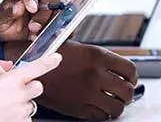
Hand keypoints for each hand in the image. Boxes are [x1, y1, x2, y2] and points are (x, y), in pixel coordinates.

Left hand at [0, 0, 65, 40]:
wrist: (12, 36)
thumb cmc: (5, 22)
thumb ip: (7, 12)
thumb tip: (18, 7)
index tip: (31, 8)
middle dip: (44, 11)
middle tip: (34, 27)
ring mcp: (55, 3)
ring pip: (62, 5)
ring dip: (54, 21)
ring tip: (42, 34)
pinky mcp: (62, 16)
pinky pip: (69, 19)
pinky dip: (65, 27)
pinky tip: (58, 36)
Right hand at [0, 54, 61, 121]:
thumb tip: (4, 66)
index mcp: (9, 82)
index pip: (36, 68)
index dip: (49, 61)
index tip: (56, 58)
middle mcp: (19, 97)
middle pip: (37, 87)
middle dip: (29, 85)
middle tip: (12, 88)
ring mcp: (20, 113)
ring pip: (30, 103)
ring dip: (21, 101)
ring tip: (2, 104)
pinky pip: (25, 117)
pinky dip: (18, 115)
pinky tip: (3, 113)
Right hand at [6, 40, 137, 120]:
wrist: (28, 67)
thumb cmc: (49, 54)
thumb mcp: (76, 46)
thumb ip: (97, 57)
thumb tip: (115, 66)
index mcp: (97, 56)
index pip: (130, 70)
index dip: (133, 76)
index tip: (130, 78)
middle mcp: (95, 75)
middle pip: (127, 91)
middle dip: (127, 92)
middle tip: (122, 91)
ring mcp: (88, 93)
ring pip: (117, 107)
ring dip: (117, 105)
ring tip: (112, 101)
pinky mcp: (79, 107)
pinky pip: (101, 116)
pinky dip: (103, 113)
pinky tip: (99, 107)